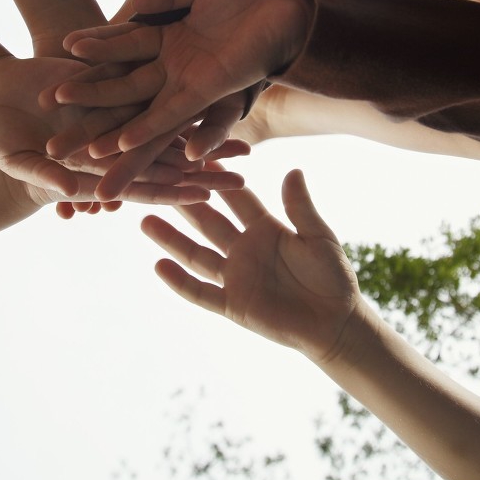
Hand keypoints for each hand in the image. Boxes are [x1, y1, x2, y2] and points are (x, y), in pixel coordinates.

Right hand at [0, 55, 236, 204]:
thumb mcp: (13, 156)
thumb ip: (42, 175)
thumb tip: (70, 193)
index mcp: (95, 168)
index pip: (142, 184)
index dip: (173, 190)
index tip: (207, 196)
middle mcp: (114, 143)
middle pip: (168, 158)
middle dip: (204, 167)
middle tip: (244, 174)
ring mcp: (117, 114)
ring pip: (169, 124)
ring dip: (203, 132)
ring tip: (243, 137)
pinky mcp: (113, 84)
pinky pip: (152, 88)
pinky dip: (178, 90)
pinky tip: (210, 90)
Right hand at [51, 0, 310, 155]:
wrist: (289, 5)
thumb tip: (133, 6)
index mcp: (162, 48)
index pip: (113, 65)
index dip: (84, 77)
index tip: (47, 91)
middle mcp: (171, 73)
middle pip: (120, 104)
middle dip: (89, 126)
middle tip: (53, 148)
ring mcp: (189, 85)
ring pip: (145, 120)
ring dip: (119, 142)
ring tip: (88, 164)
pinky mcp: (211, 91)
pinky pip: (179, 115)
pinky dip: (158, 130)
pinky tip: (133, 146)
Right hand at [142, 171, 360, 362]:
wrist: (335, 323)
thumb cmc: (333, 277)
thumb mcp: (318, 237)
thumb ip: (300, 207)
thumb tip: (293, 170)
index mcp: (266, 228)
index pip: (236, 198)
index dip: (218, 179)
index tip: (196, 157)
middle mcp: (245, 249)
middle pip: (209, 222)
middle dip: (185, 203)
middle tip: (159, 181)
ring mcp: (236, 277)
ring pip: (197, 254)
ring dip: (171, 239)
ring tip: (145, 219)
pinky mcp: (233, 304)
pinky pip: (201, 292)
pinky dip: (179, 281)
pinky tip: (158, 265)